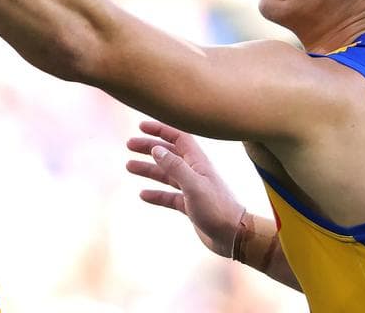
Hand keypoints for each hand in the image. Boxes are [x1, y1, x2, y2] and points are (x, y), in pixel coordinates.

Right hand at [126, 120, 244, 258]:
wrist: (234, 236)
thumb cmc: (217, 209)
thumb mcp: (194, 186)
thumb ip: (175, 166)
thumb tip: (156, 149)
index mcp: (198, 163)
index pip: (178, 138)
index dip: (161, 129)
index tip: (141, 127)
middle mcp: (195, 172)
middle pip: (169, 154)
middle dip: (149, 147)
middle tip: (129, 145)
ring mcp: (192, 189)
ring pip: (166, 175)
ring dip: (149, 169)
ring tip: (129, 166)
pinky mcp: (190, 206)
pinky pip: (169, 196)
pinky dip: (156, 194)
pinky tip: (143, 195)